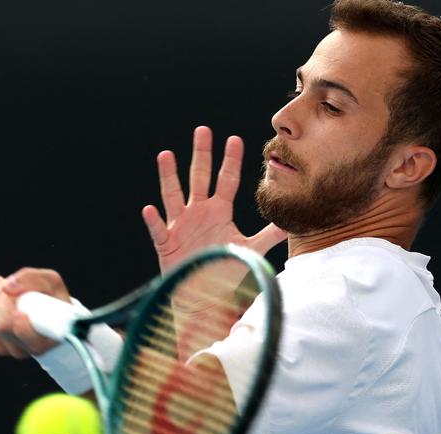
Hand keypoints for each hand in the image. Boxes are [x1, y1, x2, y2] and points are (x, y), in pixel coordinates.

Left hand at [0, 268, 70, 357]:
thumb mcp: (54, 283)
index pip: (25, 340)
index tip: (20, 312)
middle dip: (5, 298)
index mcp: (43, 343)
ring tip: (9, 283)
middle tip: (15, 284)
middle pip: (3, 326)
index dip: (20, 327)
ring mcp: (6, 348)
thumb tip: (7, 287)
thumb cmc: (55, 298)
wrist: (52, 311)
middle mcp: (24, 350)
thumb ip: (35, 280)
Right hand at [142, 126, 286, 273]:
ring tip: (166, 155)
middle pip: (199, 178)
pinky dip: (154, 221)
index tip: (234, 139)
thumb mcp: (249, 250)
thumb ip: (268, 235)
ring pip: (173, 195)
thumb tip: (290, 224)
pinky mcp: (167, 243)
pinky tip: (149, 209)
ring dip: (169, 176)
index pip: (226, 181)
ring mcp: (181, 226)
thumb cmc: (224, 271)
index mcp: (219, 211)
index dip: (230, 161)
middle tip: (202, 130)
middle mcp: (199, 213)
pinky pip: (159, 230)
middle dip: (202, 154)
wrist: (204, 296)